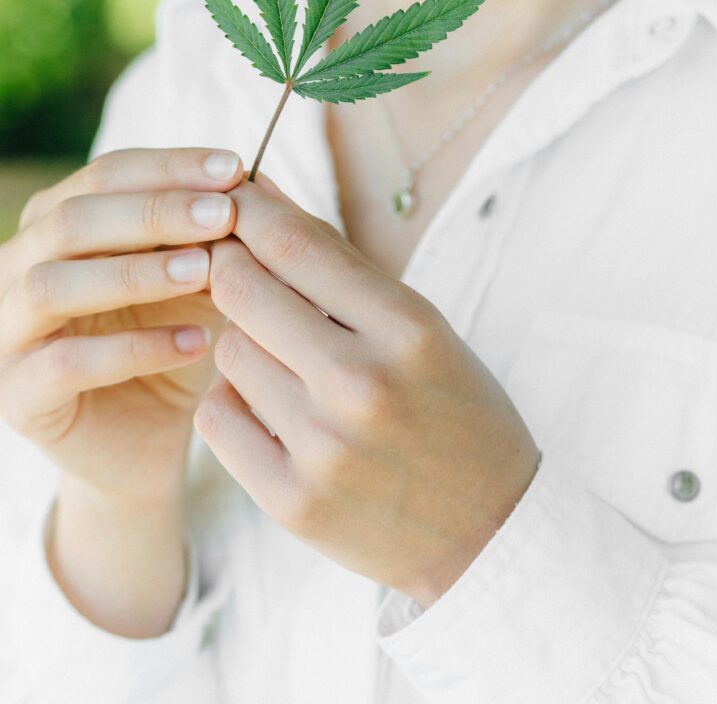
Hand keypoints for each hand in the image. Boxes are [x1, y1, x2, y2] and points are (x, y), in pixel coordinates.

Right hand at [0, 147, 243, 509]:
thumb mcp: (199, 278)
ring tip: (204, 271)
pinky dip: (135, 349)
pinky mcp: (17, 395)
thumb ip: (214, 233)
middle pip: (72, 220)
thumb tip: (258, 180)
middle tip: (224, 213)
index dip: (169, 167)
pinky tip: (197, 342)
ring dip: (135, 273)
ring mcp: (6, 332)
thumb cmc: (171, 339)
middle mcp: (17, 267)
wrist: (148, 441)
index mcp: (54, 223)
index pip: (105, 174)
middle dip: (154, 211)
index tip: (235, 167)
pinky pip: (67, 363)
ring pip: (53, 285)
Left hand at [194, 173, 540, 608]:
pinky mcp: (291, 501)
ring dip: (242, 341)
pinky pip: (216, 416)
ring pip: (228, 352)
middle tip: (236, 267)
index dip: (249, 210)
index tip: (229, 199)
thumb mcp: (421, 326)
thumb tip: (259, 197)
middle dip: (229, 267)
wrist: (488, 532)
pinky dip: (233, 401)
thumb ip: (339, 266)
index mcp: (408, 329)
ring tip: (283, 357)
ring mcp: (323, 448)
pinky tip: (268, 406)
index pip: (295, 245)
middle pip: (242, 290)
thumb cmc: (455, 410)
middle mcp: (363, 384)